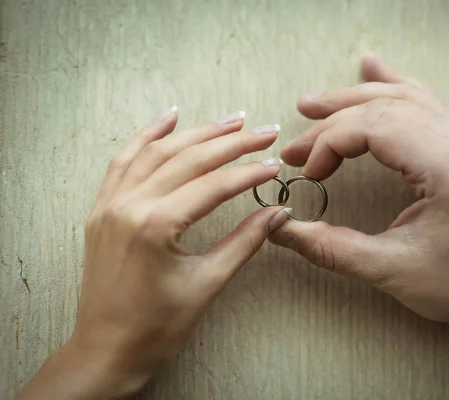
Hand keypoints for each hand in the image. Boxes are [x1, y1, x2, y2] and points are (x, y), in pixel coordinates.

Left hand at [16, 110, 288, 398]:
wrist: (107, 350)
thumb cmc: (156, 327)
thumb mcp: (207, 283)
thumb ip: (244, 241)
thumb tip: (277, 214)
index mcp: (155, 225)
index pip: (214, 185)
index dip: (249, 172)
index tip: (274, 163)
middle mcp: (128, 206)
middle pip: (188, 159)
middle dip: (231, 142)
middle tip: (263, 130)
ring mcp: (110, 205)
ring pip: (156, 152)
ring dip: (195, 132)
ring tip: (229, 120)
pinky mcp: (102, 210)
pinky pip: (123, 161)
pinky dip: (147, 137)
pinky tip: (168, 120)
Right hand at [269, 54, 448, 336]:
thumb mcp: (393, 271)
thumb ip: (331, 248)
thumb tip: (280, 230)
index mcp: (448, 166)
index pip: (374, 126)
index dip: (330, 143)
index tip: (307, 172)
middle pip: (384, 107)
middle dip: (332, 122)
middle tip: (294, 145)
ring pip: (404, 97)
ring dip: (354, 98)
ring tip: (314, 104)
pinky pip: (425, 101)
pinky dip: (393, 87)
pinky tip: (373, 69)